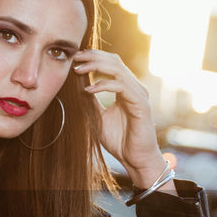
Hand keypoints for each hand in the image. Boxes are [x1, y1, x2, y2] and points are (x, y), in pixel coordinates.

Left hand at [71, 49, 168, 184]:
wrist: (135, 159)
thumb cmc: (120, 141)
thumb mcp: (99, 117)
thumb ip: (92, 102)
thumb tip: (79, 86)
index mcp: (126, 88)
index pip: (111, 63)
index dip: (94, 57)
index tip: (75, 58)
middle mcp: (134, 88)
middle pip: (114, 61)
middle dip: (93, 57)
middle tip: (75, 58)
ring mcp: (139, 95)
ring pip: (118, 70)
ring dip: (96, 67)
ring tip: (78, 70)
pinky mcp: (141, 104)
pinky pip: (121, 87)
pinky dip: (104, 85)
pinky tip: (89, 90)